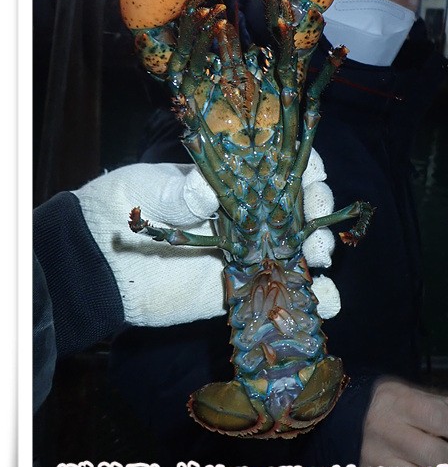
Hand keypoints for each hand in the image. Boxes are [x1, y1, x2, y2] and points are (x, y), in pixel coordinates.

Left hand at [72, 150, 338, 326]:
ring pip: (296, 249)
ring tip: (318, 258)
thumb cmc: (129, 205)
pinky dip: (311, 297)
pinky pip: (278, 290)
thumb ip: (186, 193)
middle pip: (299, 209)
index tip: (314, 180)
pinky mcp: (237, 288)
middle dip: (318, 214)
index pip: (283, 169)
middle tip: (317, 224)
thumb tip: (213, 189)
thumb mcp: (157, 191)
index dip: (307, 172)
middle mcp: (248, 214)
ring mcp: (246, 251)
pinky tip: (327, 298)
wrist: (101, 260)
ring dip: (318, 252)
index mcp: (234, 179)